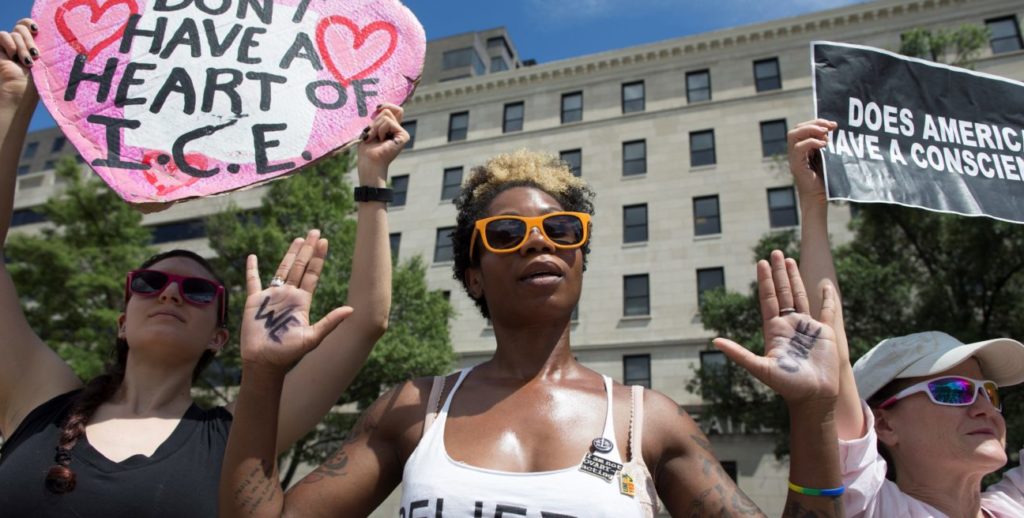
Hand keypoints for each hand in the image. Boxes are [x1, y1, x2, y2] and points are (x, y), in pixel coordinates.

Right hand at [0, 19, 38, 106]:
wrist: (16, 96)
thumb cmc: (33, 86)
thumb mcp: (42, 64)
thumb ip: (40, 47)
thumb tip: (45, 29)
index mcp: (33, 48)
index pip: (30, 27)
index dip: (31, 23)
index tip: (37, 30)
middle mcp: (20, 46)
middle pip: (22, 27)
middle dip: (30, 39)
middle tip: (35, 55)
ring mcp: (8, 48)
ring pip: (15, 32)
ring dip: (22, 45)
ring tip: (26, 62)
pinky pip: (2, 35)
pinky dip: (9, 42)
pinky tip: (13, 55)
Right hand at [239, 230, 352, 369]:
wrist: (265, 362)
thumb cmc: (289, 353)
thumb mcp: (313, 337)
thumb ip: (330, 322)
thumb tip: (351, 310)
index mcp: (302, 301)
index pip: (312, 274)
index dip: (319, 258)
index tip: (325, 241)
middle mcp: (288, 296)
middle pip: (299, 267)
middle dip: (307, 250)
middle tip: (315, 232)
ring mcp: (271, 297)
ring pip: (281, 270)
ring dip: (289, 254)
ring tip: (299, 239)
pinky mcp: (254, 302)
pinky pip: (253, 281)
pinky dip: (252, 269)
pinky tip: (252, 257)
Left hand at [356, 103, 407, 184]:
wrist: (369, 162)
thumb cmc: (367, 149)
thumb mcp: (371, 129)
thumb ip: (378, 118)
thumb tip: (381, 107)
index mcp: (391, 129)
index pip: (394, 109)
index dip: (387, 105)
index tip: (377, 108)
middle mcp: (398, 130)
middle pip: (389, 110)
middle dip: (376, 120)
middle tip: (371, 134)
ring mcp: (402, 133)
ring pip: (387, 115)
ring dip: (376, 127)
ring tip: (375, 139)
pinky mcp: (404, 136)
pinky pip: (388, 122)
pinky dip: (380, 130)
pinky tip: (381, 141)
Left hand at [713, 250, 839, 409]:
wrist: (812, 397)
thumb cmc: (786, 385)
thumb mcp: (759, 367)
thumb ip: (738, 353)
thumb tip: (714, 342)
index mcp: (774, 329)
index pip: (768, 298)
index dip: (764, 280)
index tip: (760, 262)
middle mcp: (789, 325)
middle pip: (782, 292)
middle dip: (778, 273)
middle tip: (774, 252)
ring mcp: (807, 328)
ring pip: (800, 296)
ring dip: (795, 279)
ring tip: (790, 260)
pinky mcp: (825, 334)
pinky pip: (827, 310)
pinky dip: (827, 297)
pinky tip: (824, 285)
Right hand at [787, 119, 836, 207]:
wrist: (820, 198)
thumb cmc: (825, 179)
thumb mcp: (828, 157)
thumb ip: (827, 144)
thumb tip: (834, 128)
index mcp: (802, 148)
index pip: (803, 127)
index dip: (818, 122)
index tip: (834, 125)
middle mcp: (795, 151)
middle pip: (797, 128)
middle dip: (814, 123)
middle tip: (830, 127)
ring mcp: (794, 158)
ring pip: (793, 135)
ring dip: (811, 130)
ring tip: (826, 134)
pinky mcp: (796, 166)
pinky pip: (798, 148)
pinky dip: (811, 142)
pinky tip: (824, 144)